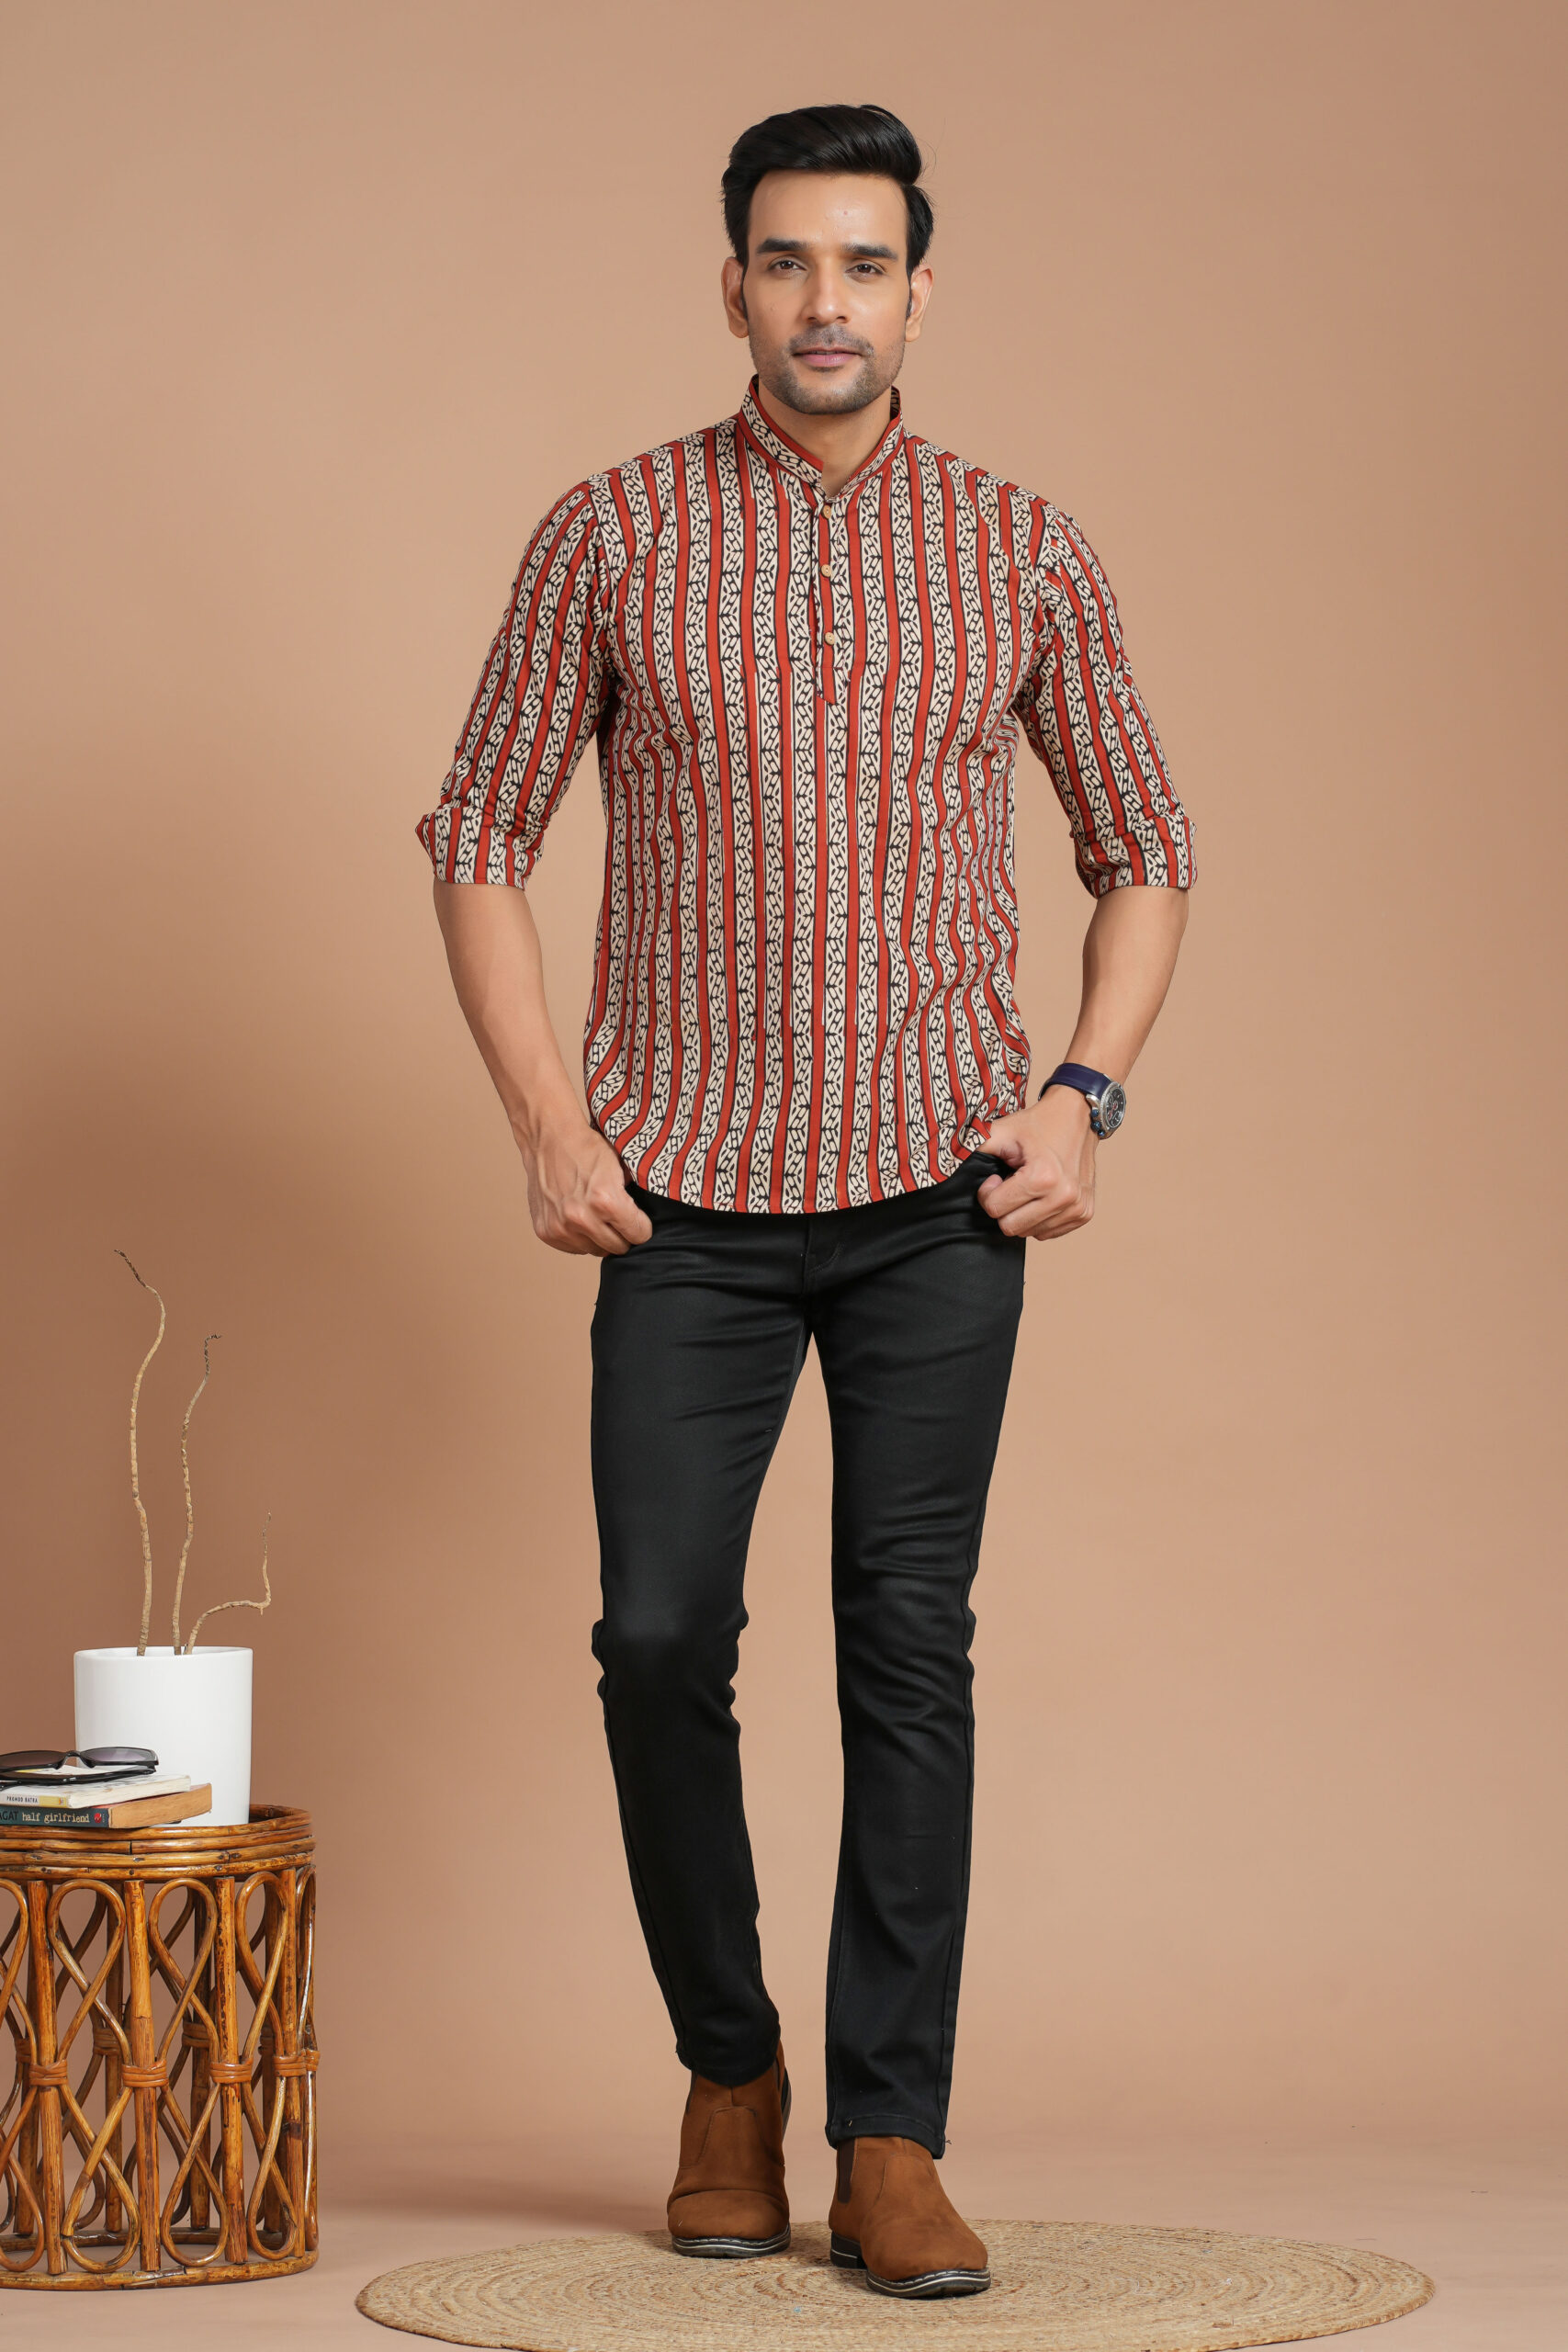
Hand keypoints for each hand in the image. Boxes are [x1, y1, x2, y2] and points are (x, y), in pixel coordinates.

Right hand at [518, 1113, 652, 1255]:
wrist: (548, 1138)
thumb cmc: (586, 1148)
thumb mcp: (622, 1164)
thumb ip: (635, 1193)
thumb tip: (647, 1215)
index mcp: (606, 1201)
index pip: (639, 1235)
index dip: (642, 1225)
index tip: (637, 1218)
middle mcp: (581, 1218)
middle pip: (619, 1247)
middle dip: (622, 1233)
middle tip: (617, 1216)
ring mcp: (561, 1227)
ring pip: (596, 1250)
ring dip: (600, 1236)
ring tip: (595, 1213)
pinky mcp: (546, 1231)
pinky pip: (574, 1248)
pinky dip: (579, 1237)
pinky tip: (578, 1217)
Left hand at [975, 1089, 1097, 1239]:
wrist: (1078, 1116)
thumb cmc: (1038, 1124)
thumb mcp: (1002, 1130)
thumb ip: (972, 1146)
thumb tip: (941, 1161)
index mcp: (1043, 1177)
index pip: (995, 1210)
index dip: (988, 1193)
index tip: (997, 1176)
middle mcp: (1064, 1196)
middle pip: (1011, 1227)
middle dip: (1004, 1206)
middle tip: (1011, 1182)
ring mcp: (1077, 1208)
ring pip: (1029, 1233)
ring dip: (1022, 1213)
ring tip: (1029, 1185)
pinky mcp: (1085, 1214)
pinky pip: (1048, 1233)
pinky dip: (1040, 1217)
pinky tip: (1043, 1194)